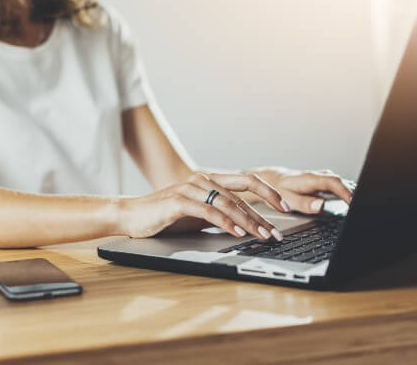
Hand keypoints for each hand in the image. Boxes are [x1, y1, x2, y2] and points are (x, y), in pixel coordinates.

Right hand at [118, 173, 289, 240]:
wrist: (131, 215)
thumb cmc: (164, 216)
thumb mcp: (197, 215)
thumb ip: (219, 214)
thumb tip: (246, 224)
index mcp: (210, 181)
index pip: (247, 181)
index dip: (269, 192)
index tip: (286, 208)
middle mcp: (203, 180)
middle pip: (243, 192)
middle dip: (264, 213)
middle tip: (278, 231)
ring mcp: (191, 188)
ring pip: (229, 203)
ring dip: (249, 221)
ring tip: (263, 236)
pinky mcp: (179, 201)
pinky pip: (209, 211)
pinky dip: (227, 223)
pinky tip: (238, 233)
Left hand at [254, 167, 353, 213]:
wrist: (272, 179)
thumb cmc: (278, 189)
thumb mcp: (288, 199)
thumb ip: (304, 203)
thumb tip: (321, 205)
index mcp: (310, 178)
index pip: (333, 182)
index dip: (345, 192)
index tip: (353, 203)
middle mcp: (317, 176)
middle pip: (340, 181)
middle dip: (353, 192)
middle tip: (361, 204)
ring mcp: (320, 177)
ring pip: (340, 182)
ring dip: (351, 190)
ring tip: (359, 203)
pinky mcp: (321, 181)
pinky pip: (337, 184)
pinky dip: (345, 190)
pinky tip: (350, 199)